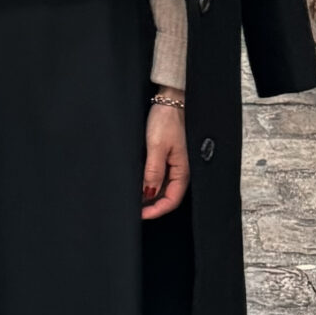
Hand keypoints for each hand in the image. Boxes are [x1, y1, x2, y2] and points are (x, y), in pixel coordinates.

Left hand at [142, 98, 189, 219]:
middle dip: (151, 206)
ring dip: (149, 195)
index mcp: (182, 170)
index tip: (139, 215)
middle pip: (167, 196)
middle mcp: (180, 170)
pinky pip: (161, 176)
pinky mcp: (169, 156)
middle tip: (133, 209)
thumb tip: (148, 193)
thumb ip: (153, 171)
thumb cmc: (167, 119)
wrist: (171, 99)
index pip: (171, 200)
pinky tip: (139, 182)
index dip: (156, 211)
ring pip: (163, 187)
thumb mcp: (156, 146)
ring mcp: (175, 164)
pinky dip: (150, 183)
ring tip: (133, 197)